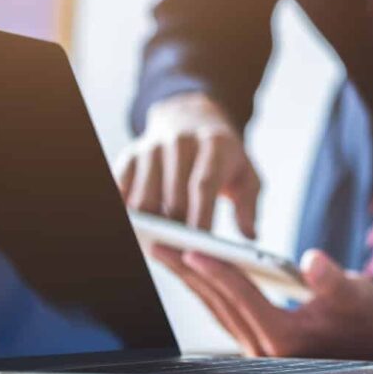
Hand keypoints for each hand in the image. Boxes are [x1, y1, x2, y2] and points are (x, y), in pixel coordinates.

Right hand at [116, 92, 259, 237]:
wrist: (191, 118)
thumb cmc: (223, 157)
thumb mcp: (247, 173)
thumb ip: (249, 205)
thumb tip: (250, 236)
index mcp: (214, 144)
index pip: (203, 185)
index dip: (201, 218)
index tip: (202, 247)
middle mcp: (180, 142)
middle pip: (173, 197)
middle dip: (177, 231)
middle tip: (184, 255)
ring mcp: (152, 148)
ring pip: (144, 200)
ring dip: (153, 227)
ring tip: (164, 245)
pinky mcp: (130, 156)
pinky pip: (122, 191)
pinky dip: (131, 214)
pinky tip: (142, 230)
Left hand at [152, 246, 372, 358]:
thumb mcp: (359, 295)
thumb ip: (334, 280)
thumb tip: (312, 260)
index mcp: (288, 338)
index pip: (243, 299)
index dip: (218, 271)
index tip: (192, 249)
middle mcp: (267, 348)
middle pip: (219, 305)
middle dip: (188, 273)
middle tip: (160, 243)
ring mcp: (262, 348)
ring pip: (218, 311)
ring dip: (192, 281)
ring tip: (167, 252)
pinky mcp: (263, 343)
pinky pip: (228, 313)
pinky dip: (210, 290)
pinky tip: (197, 272)